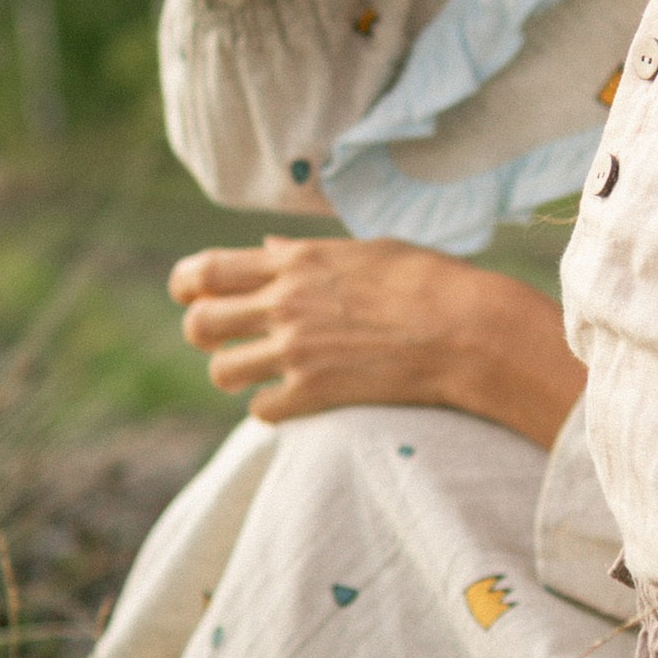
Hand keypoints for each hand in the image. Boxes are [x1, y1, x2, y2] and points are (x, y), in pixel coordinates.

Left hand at [168, 238, 584, 447]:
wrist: (470, 331)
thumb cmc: (430, 281)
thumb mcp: (366, 250)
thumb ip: (307, 252)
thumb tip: (266, 247)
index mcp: (296, 262)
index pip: (207, 269)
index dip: (186, 284)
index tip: (191, 294)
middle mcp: (286, 304)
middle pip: (199, 322)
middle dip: (203, 332)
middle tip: (227, 339)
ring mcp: (297, 350)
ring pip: (221, 371)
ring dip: (236, 374)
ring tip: (262, 372)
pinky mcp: (315, 393)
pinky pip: (260, 410)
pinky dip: (271, 407)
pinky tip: (294, 398)